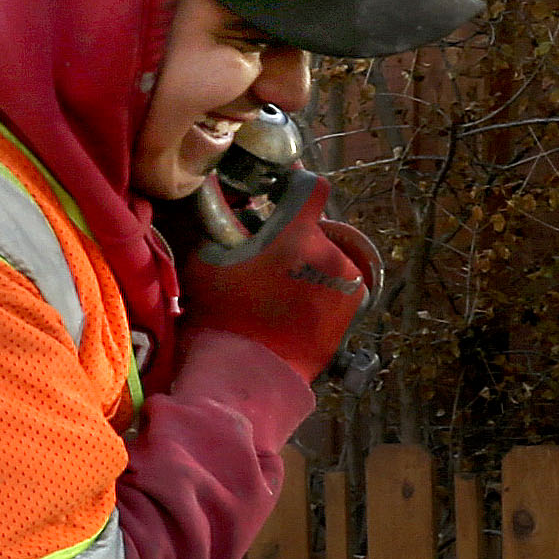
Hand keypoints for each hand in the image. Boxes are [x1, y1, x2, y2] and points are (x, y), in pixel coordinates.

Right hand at [175, 183, 373, 383]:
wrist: (248, 372)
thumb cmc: (223, 316)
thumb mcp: (205, 260)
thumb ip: (214, 223)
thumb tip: (215, 197)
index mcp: (297, 235)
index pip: (311, 187)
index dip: (296, 185)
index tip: (282, 192)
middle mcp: (330, 253)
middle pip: (316, 229)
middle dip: (295, 238)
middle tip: (269, 260)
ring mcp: (347, 282)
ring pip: (328, 257)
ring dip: (310, 264)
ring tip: (282, 289)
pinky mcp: (353, 307)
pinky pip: (339, 284)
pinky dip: (322, 288)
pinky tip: (297, 306)